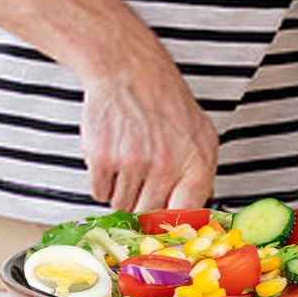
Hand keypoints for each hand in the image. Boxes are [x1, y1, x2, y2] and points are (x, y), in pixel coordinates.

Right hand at [79, 54, 217, 215]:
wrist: (129, 70)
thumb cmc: (164, 103)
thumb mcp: (198, 134)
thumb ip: (198, 176)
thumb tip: (193, 219)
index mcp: (197, 161)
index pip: (187, 215)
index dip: (173, 225)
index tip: (164, 226)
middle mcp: (168, 165)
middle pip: (149, 214)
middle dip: (143, 200)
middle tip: (142, 174)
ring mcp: (134, 163)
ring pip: (122, 205)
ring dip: (122, 188)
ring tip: (129, 156)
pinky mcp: (103, 159)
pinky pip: (99, 193)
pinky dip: (102, 180)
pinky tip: (112, 153)